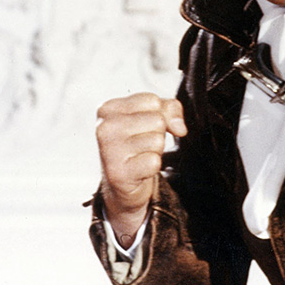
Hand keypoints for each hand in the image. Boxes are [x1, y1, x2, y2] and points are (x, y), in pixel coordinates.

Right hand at [96, 92, 187, 246]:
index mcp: (108, 109)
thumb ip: (170, 109)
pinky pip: (154, 161)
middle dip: (157, 133)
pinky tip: (138, 169)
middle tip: (141, 145)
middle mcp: (104, 127)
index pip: (152, 101)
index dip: (159, 114)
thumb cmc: (137, 144)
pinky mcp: (118, 173)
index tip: (145, 127)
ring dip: (155, 151)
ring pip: (157, 140)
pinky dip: (152, 166)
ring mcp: (109, 150)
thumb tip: (179, 128)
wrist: (122, 184)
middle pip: (157, 120)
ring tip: (139, 156)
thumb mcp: (150, 117)